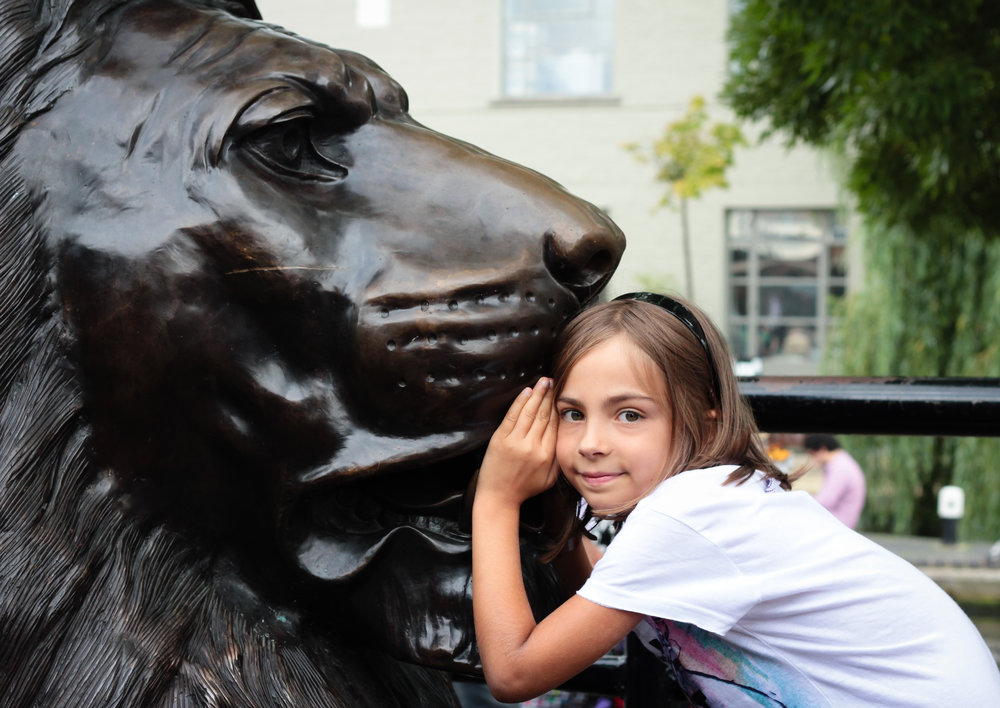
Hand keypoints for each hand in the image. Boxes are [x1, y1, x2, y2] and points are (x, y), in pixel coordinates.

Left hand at [478, 377, 559, 507]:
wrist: (498, 497)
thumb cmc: (525, 488)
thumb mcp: (550, 479)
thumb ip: (559, 459)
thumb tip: (565, 437)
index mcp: (547, 455)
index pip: (555, 425)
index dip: (559, 407)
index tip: (563, 394)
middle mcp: (533, 446)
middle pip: (544, 415)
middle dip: (550, 396)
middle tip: (555, 381)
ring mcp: (515, 442)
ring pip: (530, 412)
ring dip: (538, 394)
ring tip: (544, 381)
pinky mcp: (500, 439)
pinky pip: (513, 416)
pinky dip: (520, 402)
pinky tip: (527, 391)